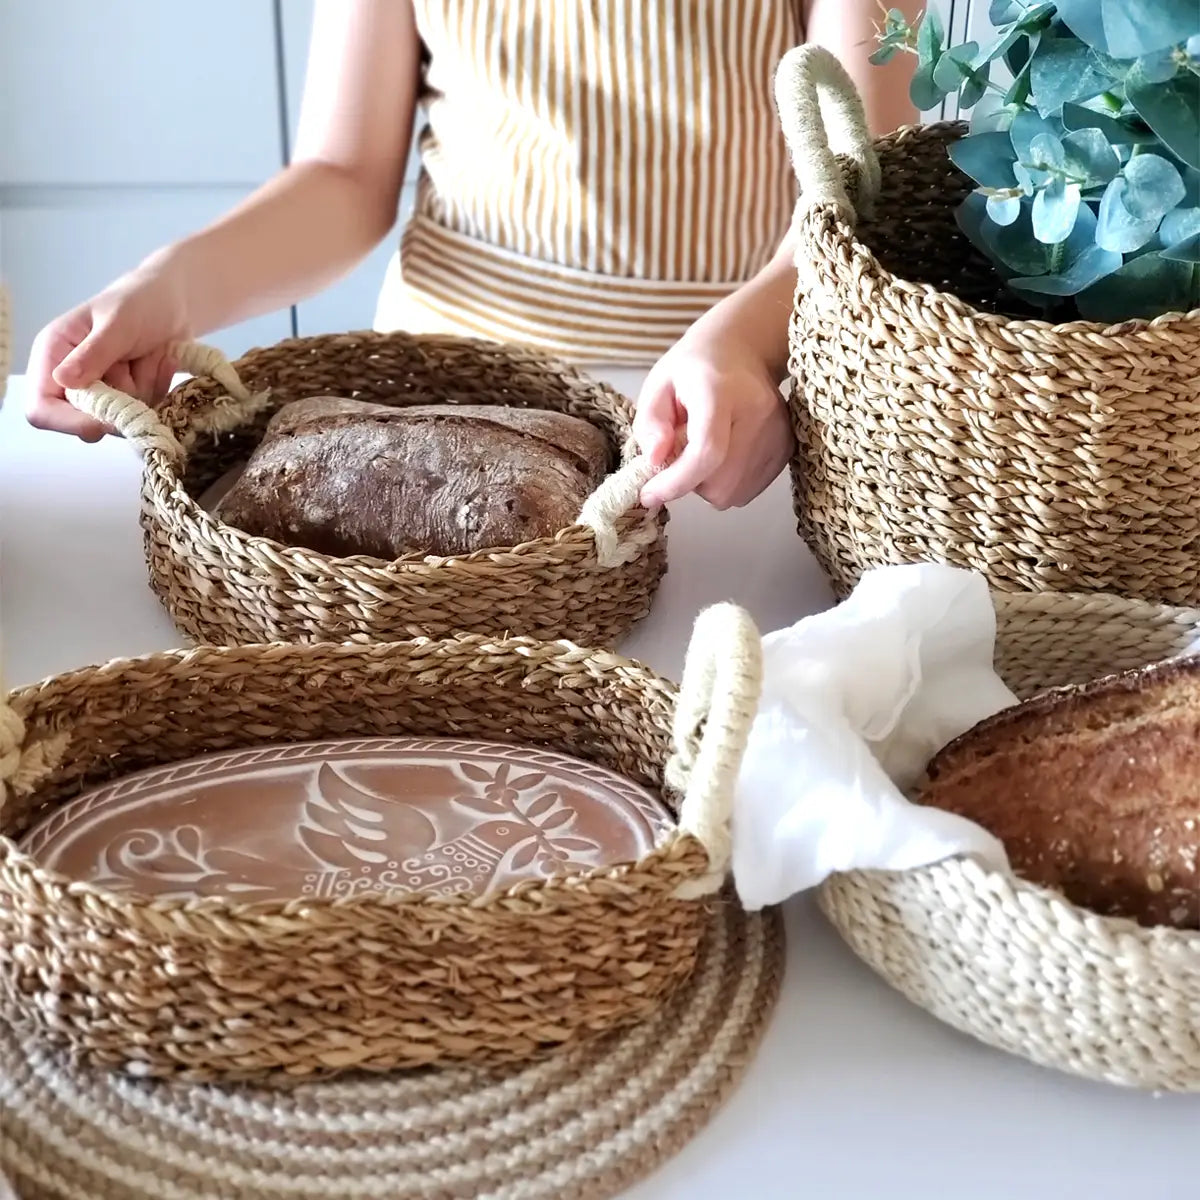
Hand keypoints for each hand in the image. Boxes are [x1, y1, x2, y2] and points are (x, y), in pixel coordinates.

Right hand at [25, 256, 189, 440]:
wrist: (173, 302)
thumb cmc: (138, 302)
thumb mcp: (116, 324)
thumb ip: (94, 354)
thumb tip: (63, 381)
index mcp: (53, 356)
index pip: (41, 408)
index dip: (68, 422)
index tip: (103, 421)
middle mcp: (73, 379)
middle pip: (86, 421)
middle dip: (119, 400)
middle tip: (135, 363)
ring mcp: (103, 391)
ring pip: (122, 419)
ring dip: (144, 387)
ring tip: (148, 353)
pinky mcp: (129, 398)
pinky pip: (145, 412)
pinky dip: (157, 387)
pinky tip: (159, 360)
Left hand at [633, 334, 794, 509]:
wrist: (743, 349)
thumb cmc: (693, 369)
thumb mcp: (658, 386)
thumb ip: (650, 424)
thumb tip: (655, 460)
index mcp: (721, 390)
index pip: (707, 451)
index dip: (676, 482)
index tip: (648, 494)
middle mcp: (757, 413)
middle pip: (720, 482)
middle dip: (690, 481)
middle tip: (680, 454)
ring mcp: (778, 433)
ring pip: (733, 493)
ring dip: (708, 484)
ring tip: (704, 449)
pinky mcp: (786, 448)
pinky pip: (747, 490)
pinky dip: (727, 482)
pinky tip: (723, 453)